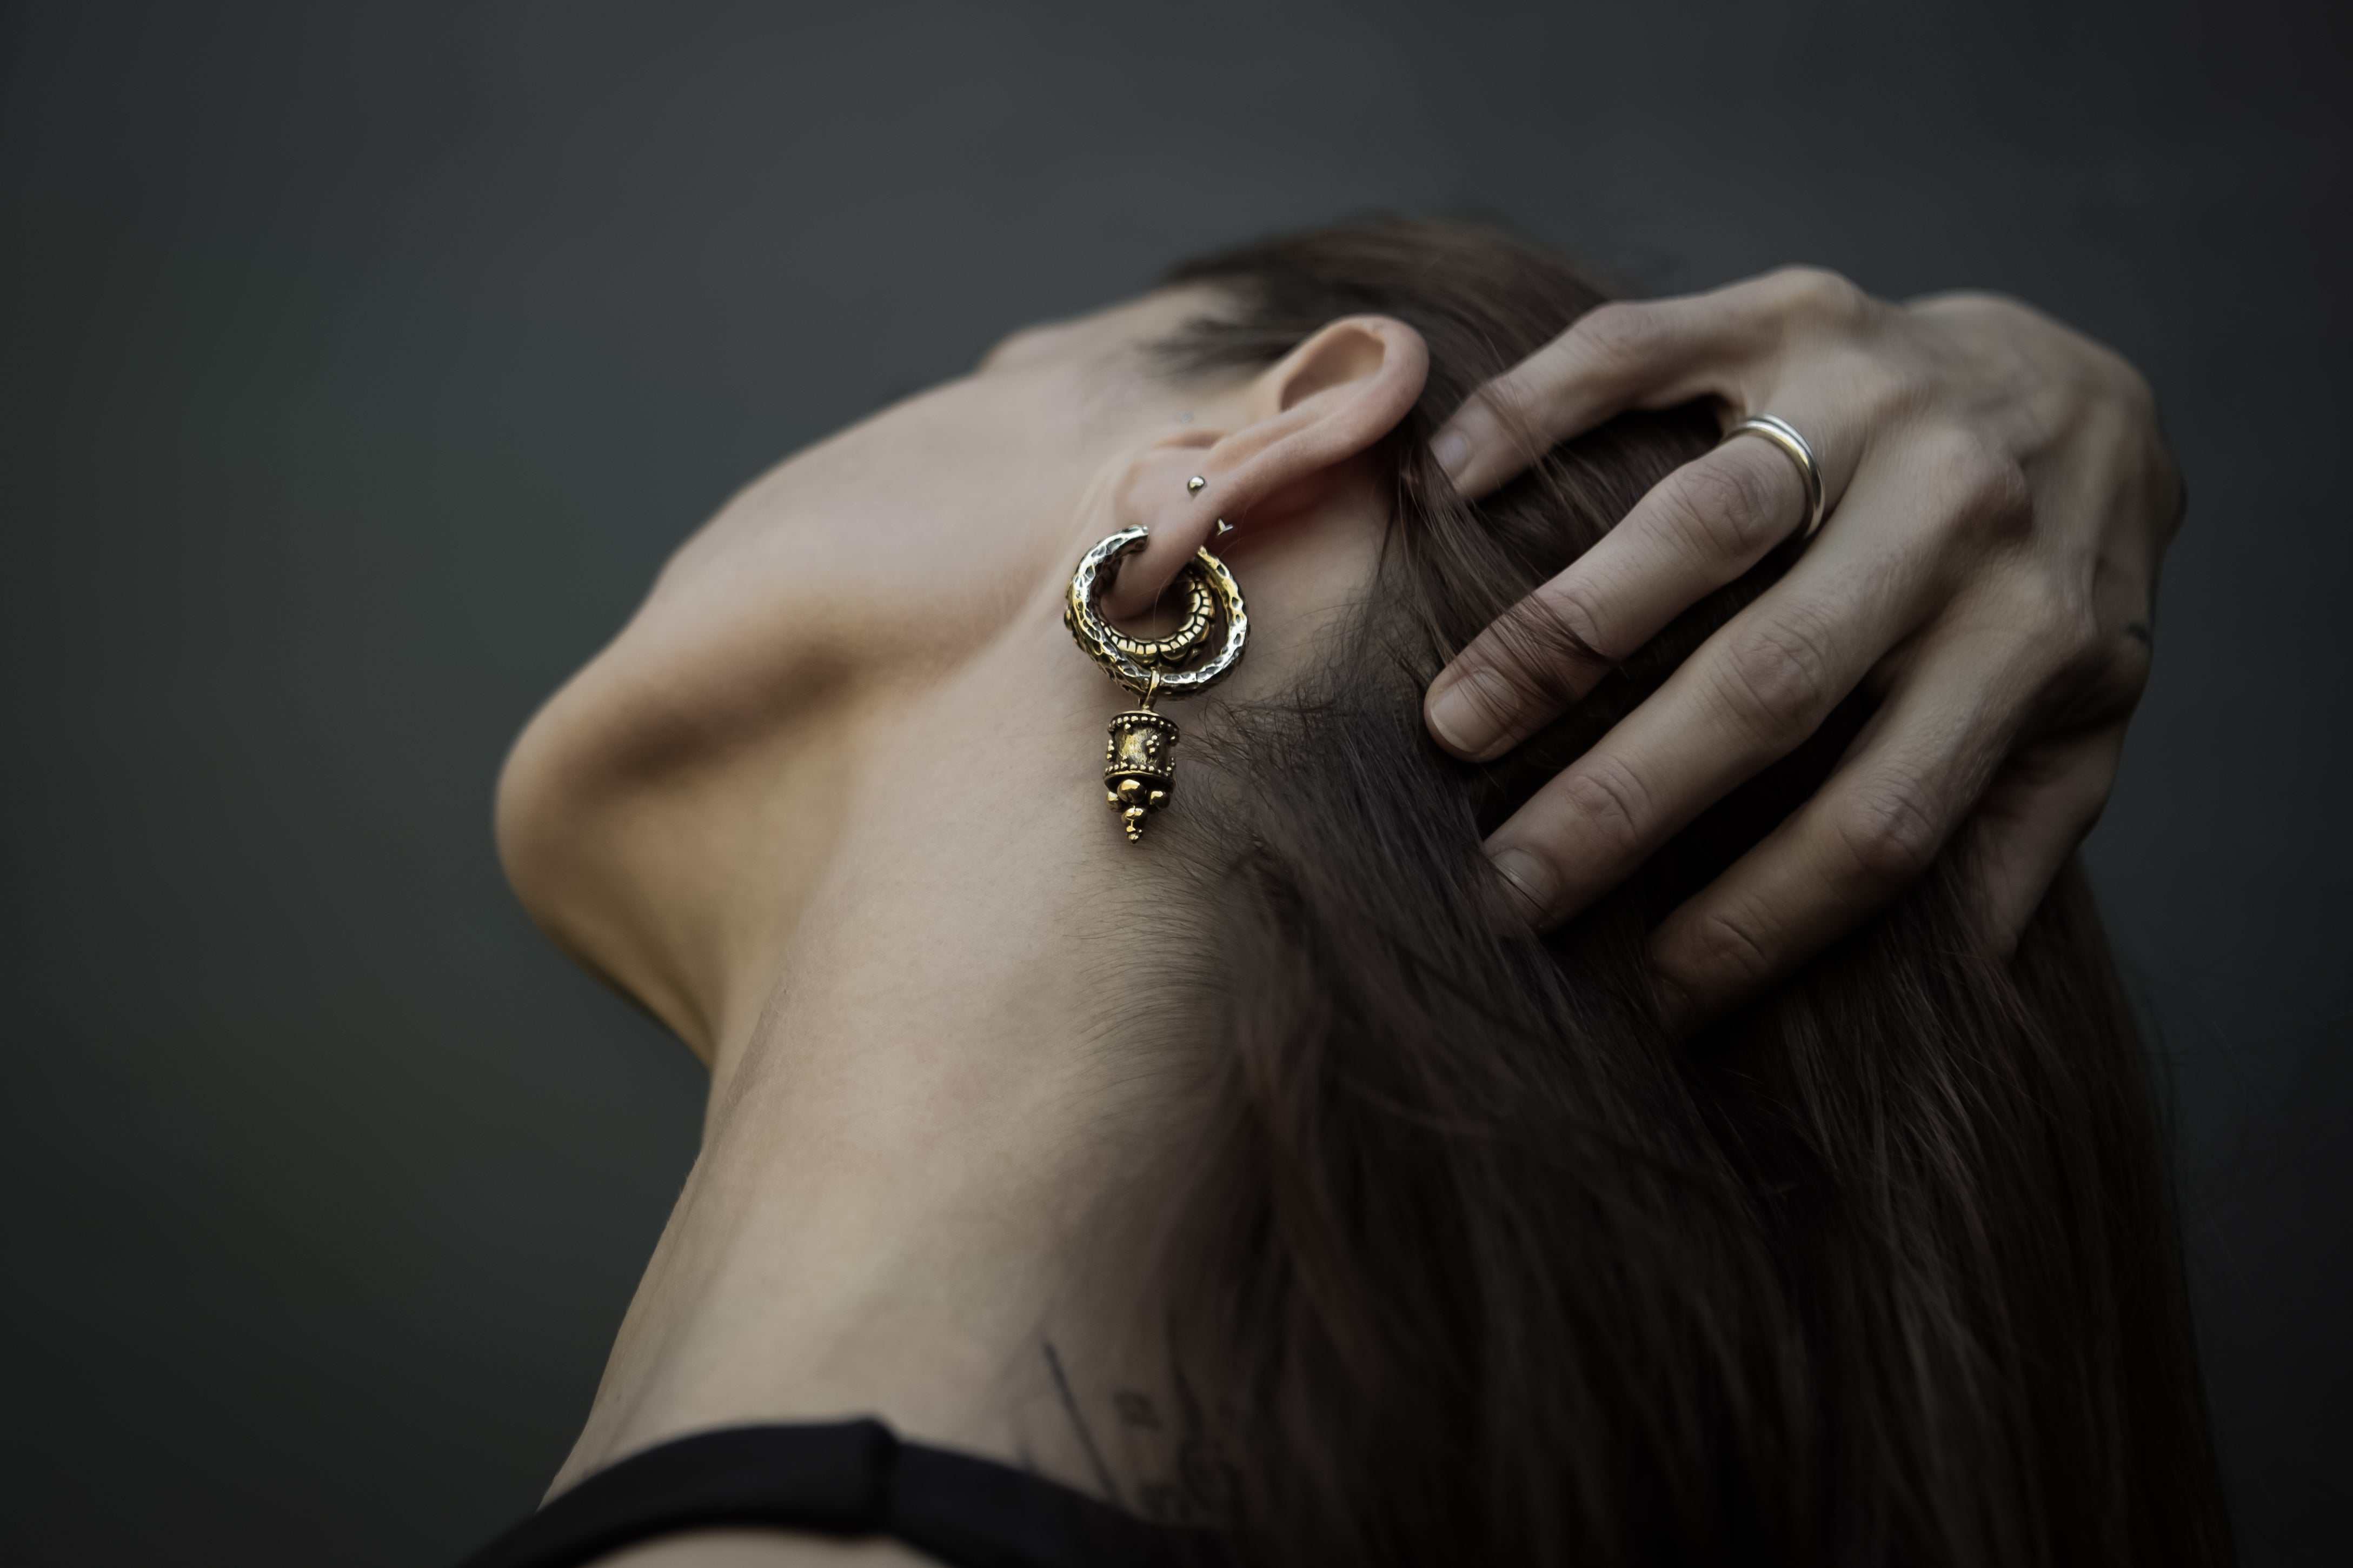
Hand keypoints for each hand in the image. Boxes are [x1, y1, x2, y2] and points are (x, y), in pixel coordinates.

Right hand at [1424, 267, 2177, 1028]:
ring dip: (1561, 631)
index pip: (1876, 820)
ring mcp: (1873, 396)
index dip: (1756, 924)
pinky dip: (1532, 412)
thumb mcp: (2077, 727)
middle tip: (1501, 889)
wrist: (2089, 389)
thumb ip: (2010, 843)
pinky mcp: (1791, 308)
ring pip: (1702, 521)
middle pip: (1771, 683)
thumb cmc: (2047, 591)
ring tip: (1453, 725)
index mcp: (2026, 646)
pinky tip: (1451, 490)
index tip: (1646, 997)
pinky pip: (1639, 351)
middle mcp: (1960, 515)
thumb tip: (1920, 1002)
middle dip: (1620, 801)